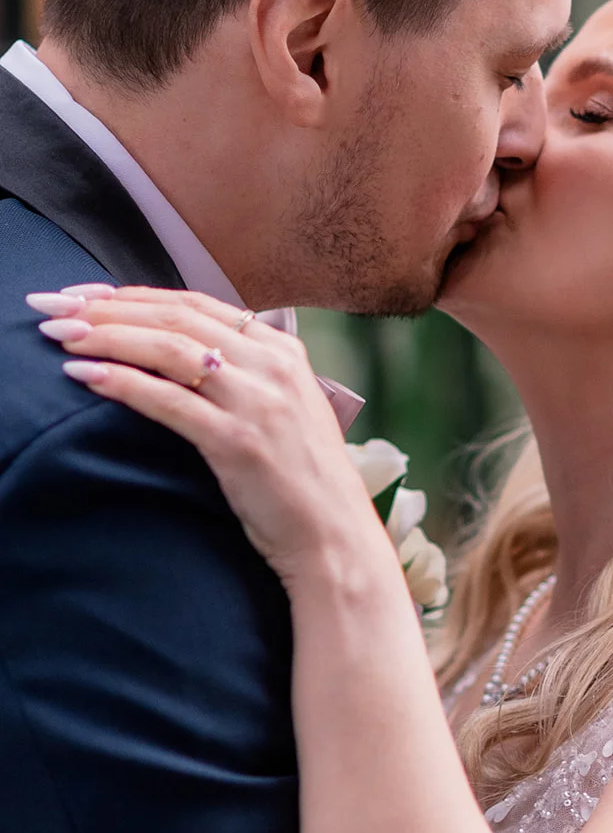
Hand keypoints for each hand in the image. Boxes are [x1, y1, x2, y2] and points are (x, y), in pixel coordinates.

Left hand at [30, 285, 393, 589]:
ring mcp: (258, 401)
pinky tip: (87, 376)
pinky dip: (124, 383)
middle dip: (108, 308)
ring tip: (62, 335)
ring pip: (170, 349)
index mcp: (283, 350)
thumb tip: (178, 354)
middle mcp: (273, 365)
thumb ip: (244, 374)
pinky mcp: (239, 442)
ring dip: (108, 337)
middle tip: (56, 307)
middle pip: (176, 319)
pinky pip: (169, 401)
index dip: (134, 295)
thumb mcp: (283, 409)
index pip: (196, 305)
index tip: (86, 295)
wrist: (335, 537)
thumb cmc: (301, 480)